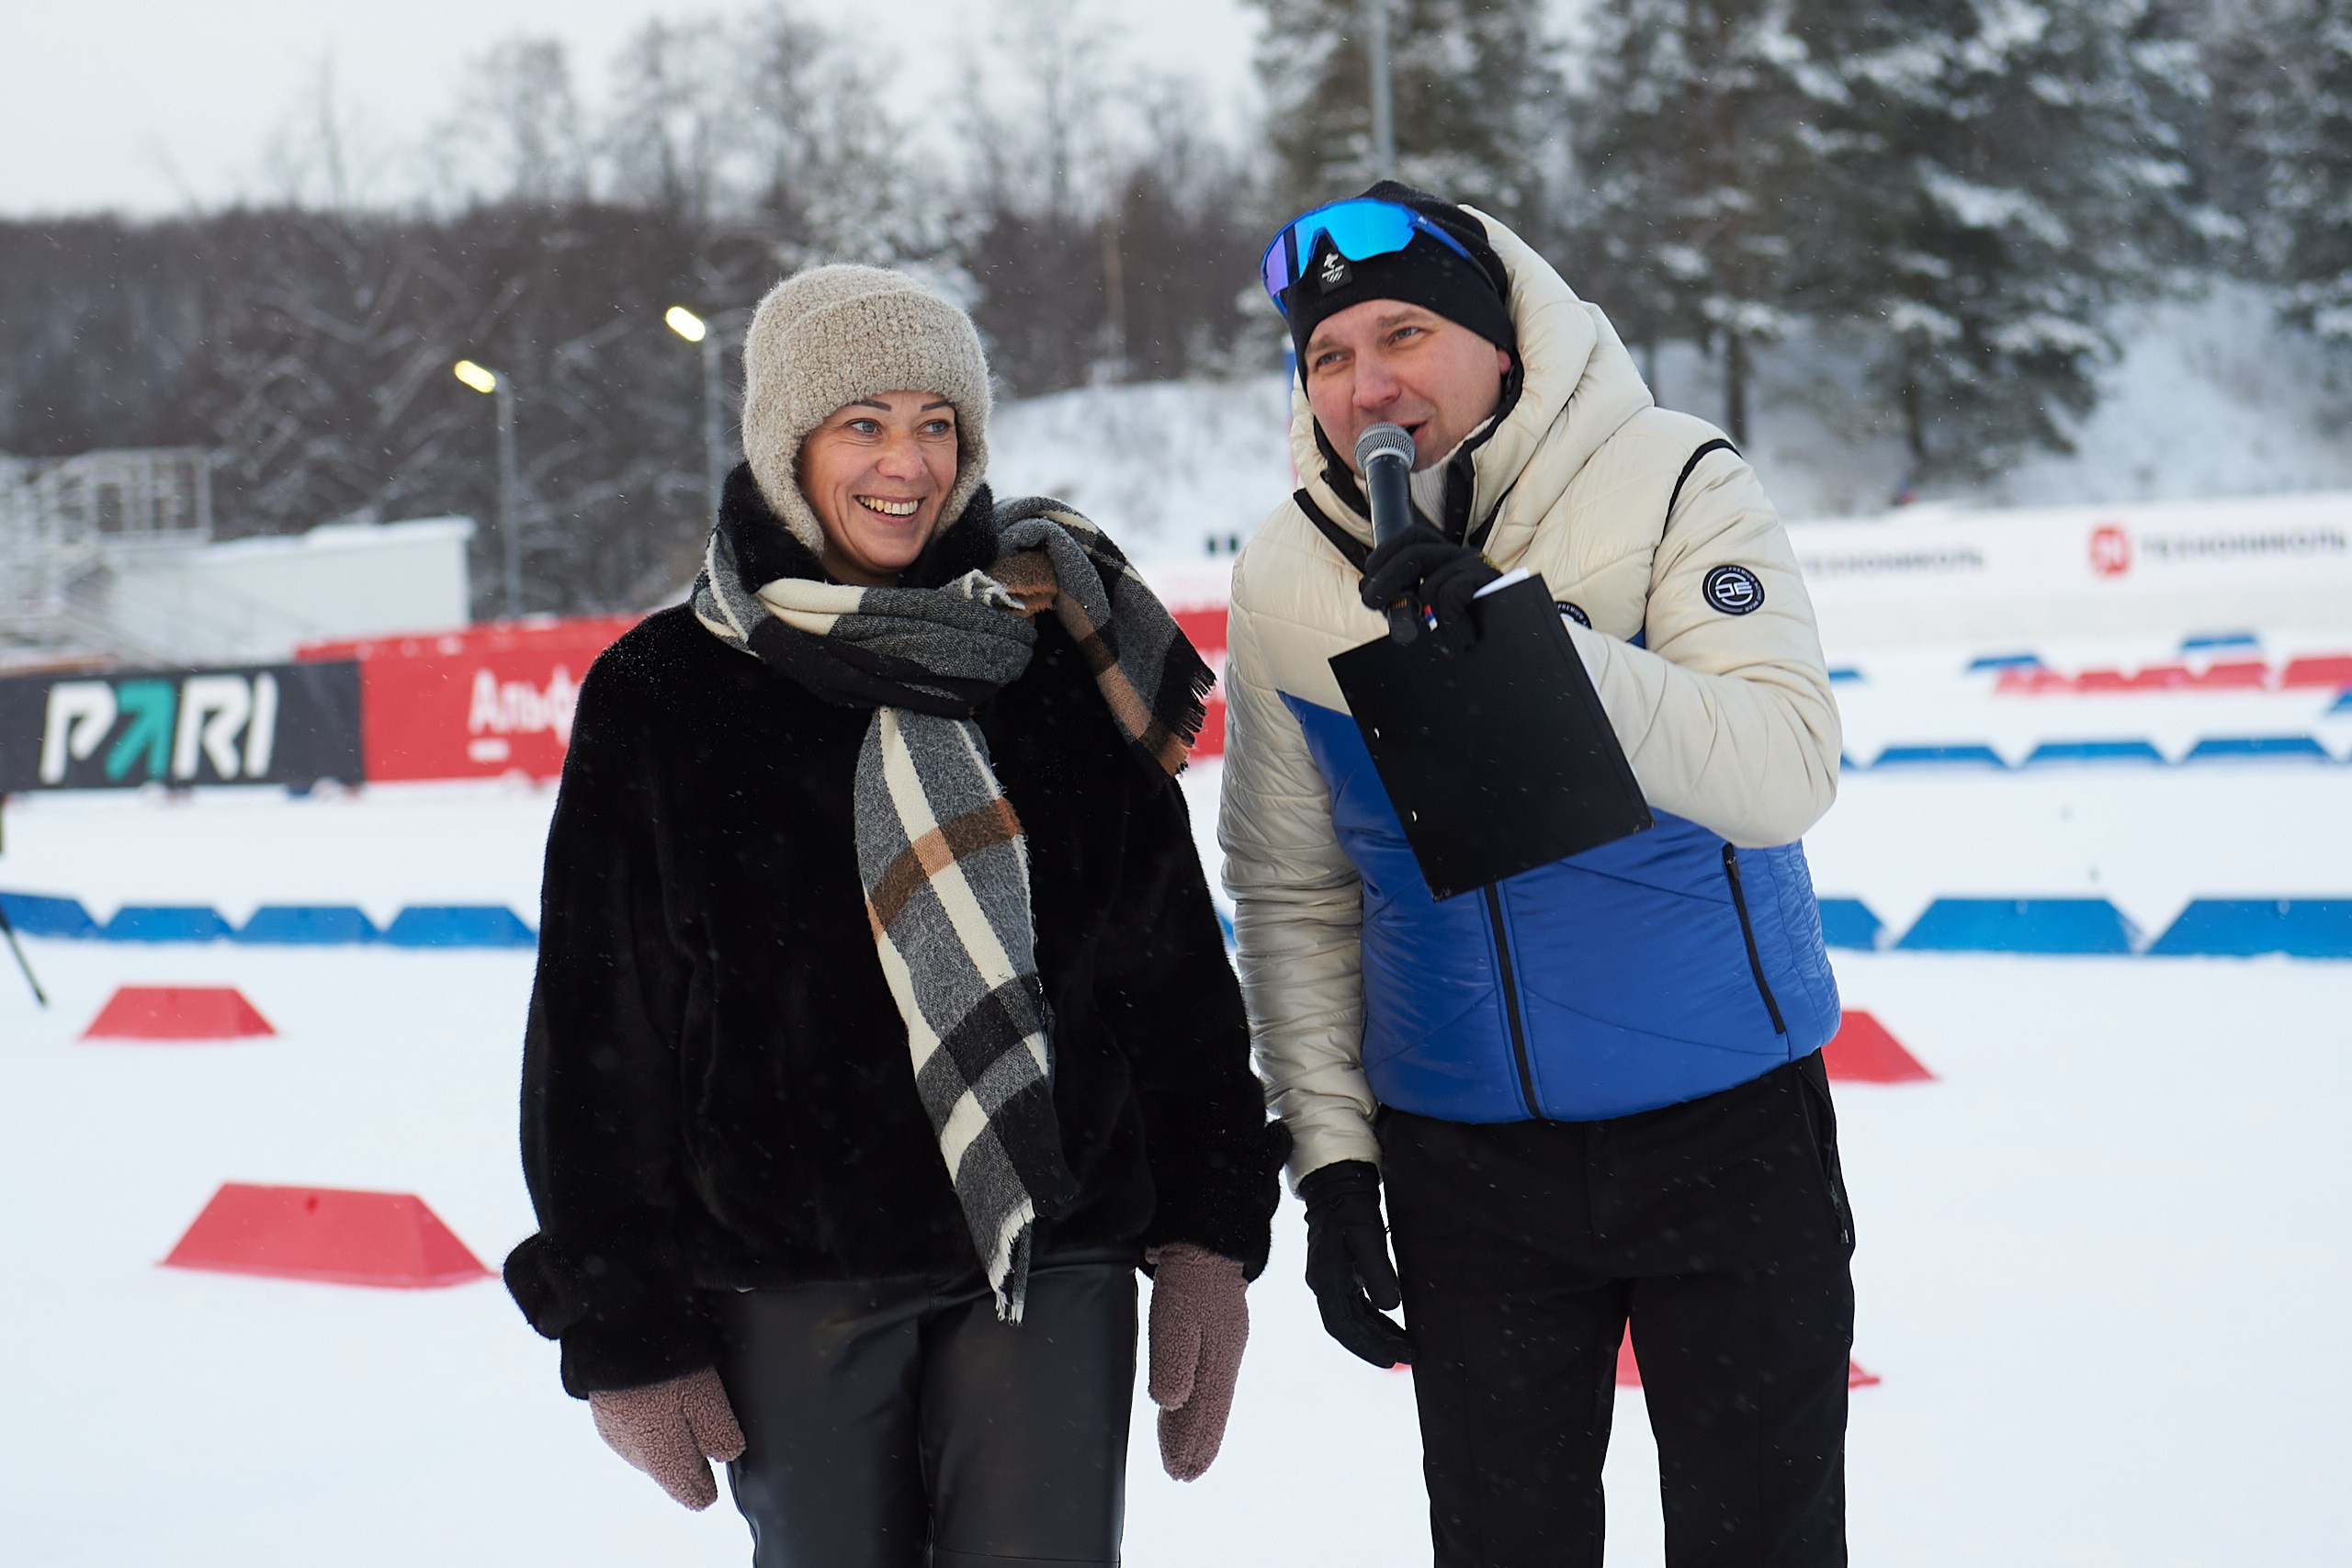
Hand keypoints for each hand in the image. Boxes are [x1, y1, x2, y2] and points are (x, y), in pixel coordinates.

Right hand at [587, 1365, 746, 1509]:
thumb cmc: (664, 1369)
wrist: (613, 1334)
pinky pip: (636, 1426)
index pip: (692, 1495)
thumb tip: (726, 1455)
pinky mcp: (605, 1411)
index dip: (711, 1483)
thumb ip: (720, 1435)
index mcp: (662, 1460)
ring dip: (670, 1431)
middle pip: (673, 1470)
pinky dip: (652, 1415)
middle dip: (692, 1453)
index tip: (719, 1460)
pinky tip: (661, 1388)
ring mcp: (615, 1434)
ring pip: (653, 1447)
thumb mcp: (707, 1400)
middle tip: (708, 1418)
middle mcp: (635, 1456)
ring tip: (685, 1397)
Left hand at [1147, 1244, 1249, 1480]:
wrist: (1208, 1236)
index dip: (1192, 1445)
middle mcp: (1226, 1357)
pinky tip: (1187, 1405)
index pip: (1206, 1414)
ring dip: (1196, 1427)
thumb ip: (1174, 1360)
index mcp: (1219, 1360)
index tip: (1180, 1473)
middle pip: (1211, 1410)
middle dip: (1196, 1443)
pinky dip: (1196, 1401)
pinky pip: (1207, 1379)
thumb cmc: (1190, 1277)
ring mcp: (1223, 1343)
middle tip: (1181, 1475)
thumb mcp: (1175, 1316)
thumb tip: (1169, 1403)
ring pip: (1210, 1397)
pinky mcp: (1215, 1330)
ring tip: (1183, 1452)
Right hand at [1298, 1161, 1412, 1367]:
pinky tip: (1391, 1325)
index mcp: (1326, 1278)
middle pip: (1348, 1327)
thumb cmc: (1351, 1207)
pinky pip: (1356, 1305)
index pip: (1343, 1325)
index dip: (1367, 1346)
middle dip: (1376, 1345)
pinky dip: (1374, 1319)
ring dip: (1376, 1334)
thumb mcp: (1367, 1237)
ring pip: (1352, 1319)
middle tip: (1407, 1356)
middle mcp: (1323, 1283)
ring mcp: (1330, 1279)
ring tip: (1404, 1346)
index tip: (1393, 1358)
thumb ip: (1378, 1272)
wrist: (1337, 1184)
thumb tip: (1391, 1306)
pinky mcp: (1340, 1273)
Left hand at [1357, 522, 1499, 652]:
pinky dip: (1447, 621)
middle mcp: (1462, 556)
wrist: (1515, 645)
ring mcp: (1477, 567)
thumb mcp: (1433, 609)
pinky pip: (1450, 595)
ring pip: (1429, 583)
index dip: (1383, 555)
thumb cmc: (1473, 629)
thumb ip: (1406, 599)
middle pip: (1412, 553)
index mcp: (1447, 558)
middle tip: (1373, 603)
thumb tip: (1372, 594)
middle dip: (1384, 581)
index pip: (1411, 537)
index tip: (1370, 580)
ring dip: (1419, 611)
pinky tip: (1458, 637)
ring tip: (1425, 630)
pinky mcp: (1489, 582)